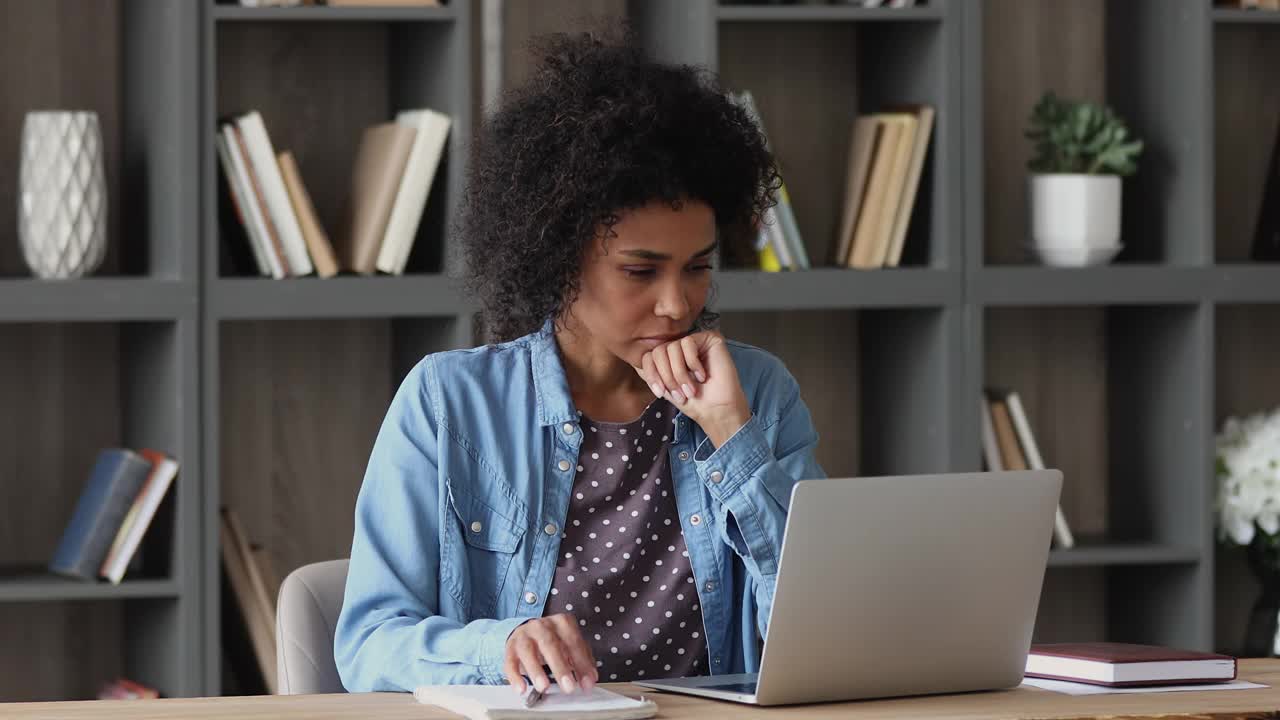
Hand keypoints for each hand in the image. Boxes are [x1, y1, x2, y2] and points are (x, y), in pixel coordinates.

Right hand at [503, 613, 597, 694]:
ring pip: (528, 651)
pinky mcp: (510, 647)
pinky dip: (515, 676)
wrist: (527, 633)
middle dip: (560, 667)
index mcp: (561, 622)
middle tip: (568, 687)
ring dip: (536, 670)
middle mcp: (541, 625)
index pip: (573, 642)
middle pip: (550, 644)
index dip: (581, 663)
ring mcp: (524, 635)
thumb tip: (590, 680)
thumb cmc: (554, 641)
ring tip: (544, 687)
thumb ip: (582, 660)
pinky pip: (510, 662)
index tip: (587, 683)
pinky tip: (521, 688)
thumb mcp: (570, 645)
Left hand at [634, 330, 750, 447]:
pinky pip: (688, 343)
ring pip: (672, 348)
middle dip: (667, 376)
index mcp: (670, 357)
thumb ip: (651, 374)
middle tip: (679, 393)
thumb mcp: (665, 389)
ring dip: (680, 373)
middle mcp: (681, 347)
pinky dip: (693, 363)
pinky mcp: (710, 338)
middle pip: (658, 351)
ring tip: (691, 388)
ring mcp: (695, 341)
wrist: (716, 411)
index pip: (648, 355)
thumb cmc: (694, 402)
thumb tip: (634, 363)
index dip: (652, 374)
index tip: (660, 393)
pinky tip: (703, 375)